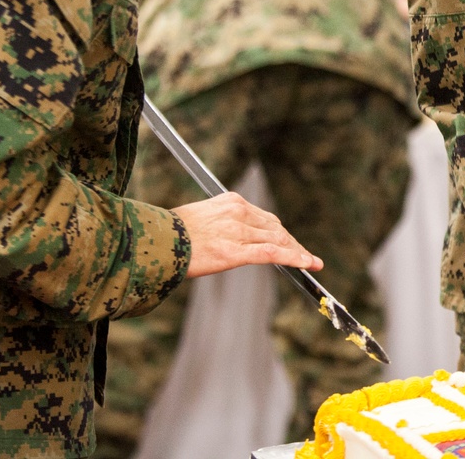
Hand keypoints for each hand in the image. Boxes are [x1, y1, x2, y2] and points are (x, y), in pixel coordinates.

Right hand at [173, 192, 323, 278]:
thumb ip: (219, 224)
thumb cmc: (169, 234)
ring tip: (311, 263)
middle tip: (304, 255)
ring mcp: (238, 230)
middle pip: (275, 228)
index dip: (280, 231)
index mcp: (230, 201)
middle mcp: (238, 211)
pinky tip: (307, 264)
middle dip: (291, 243)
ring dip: (297, 252)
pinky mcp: (235, 251)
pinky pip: (272, 253)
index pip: (263, 217)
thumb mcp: (198, 219)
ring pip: (277, 240)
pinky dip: (294, 258)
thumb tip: (224, 236)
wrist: (153, 242)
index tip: (289, 241)